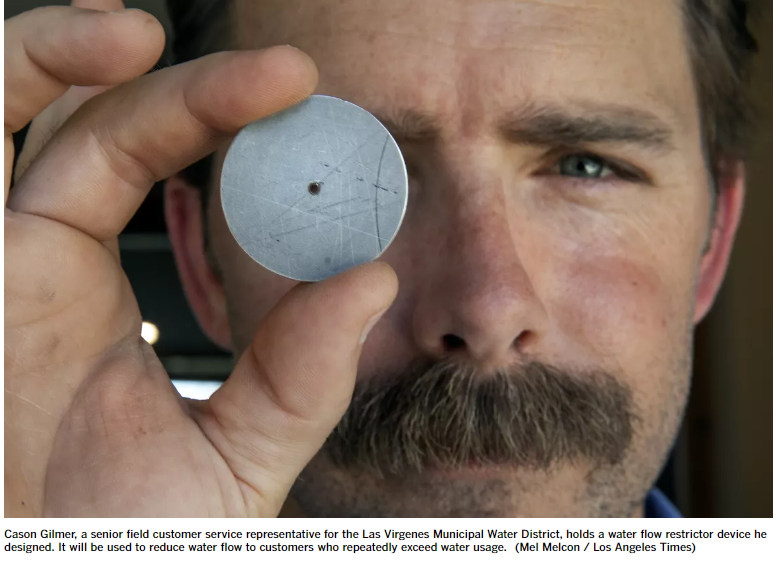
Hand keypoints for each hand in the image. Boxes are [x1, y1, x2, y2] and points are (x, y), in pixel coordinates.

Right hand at [5, 0, 396, 516]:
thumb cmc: (124, 534)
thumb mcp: (239, 449)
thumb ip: (301, 373)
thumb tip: (376, 279)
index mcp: (86, 288)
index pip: (142, 162)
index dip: (212, 118)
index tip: (303, 102)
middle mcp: (25, 258)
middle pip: (87, 125)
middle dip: (170, 86)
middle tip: (281, 75)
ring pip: (11, 116)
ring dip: (61, 54)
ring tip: (143, 28)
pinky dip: (12, 89)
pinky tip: (85, 48)